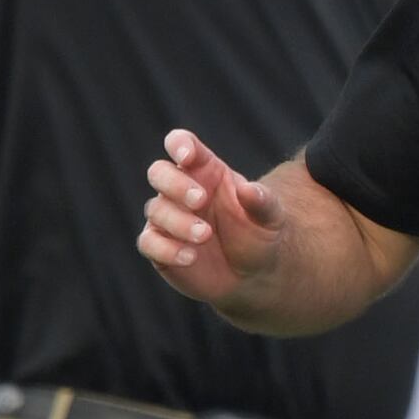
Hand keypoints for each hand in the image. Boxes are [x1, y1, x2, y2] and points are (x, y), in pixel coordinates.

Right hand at [140, 128, 285, 305]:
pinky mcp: (159, 246)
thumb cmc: (259, 235)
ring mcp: (167, 217)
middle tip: (200, 200)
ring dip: (178, 222)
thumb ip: (262, 201)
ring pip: (155, 209)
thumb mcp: (271, 217)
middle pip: (158, 172)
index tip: (187, 156)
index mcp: (205, 170)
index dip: (179, 144)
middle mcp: (180, 189)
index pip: (182, 144)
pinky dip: (166, 249)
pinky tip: (190, 257)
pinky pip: (148, 242)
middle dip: (175, 184)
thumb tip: (249, 189)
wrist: (253, 274)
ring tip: (204, 235)